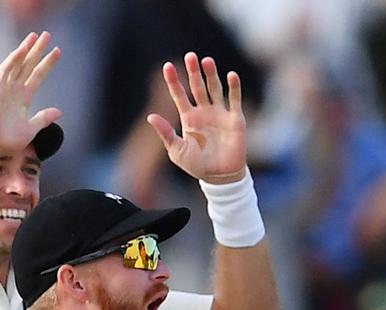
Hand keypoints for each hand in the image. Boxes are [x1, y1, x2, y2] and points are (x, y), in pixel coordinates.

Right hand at [0, 31, 62, 157]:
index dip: (47, 63)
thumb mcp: (31, 128)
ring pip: (17, 64)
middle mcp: (14, 90)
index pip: (37, 75)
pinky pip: (4, 71)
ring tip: (36, 36)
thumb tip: (59, 111)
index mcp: (23, 98)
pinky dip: (13, 60)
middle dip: (37, 50)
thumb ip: (43, 118)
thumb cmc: (8, 141)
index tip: (58, 51)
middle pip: (28, 65)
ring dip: (26, 49)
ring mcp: (4, 88)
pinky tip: (22, 50)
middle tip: (47, 34)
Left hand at [147, 53, 247, 183]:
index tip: (166, 67)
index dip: (173, 81)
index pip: (179, 95)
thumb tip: (150, 116)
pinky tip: (230, 75)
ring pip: (214, 89)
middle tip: (190, 56)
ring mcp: (220, 114)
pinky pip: (234, 100)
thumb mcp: (177, 150)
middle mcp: (204, 112)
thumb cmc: (197, 166)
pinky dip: (233, 87)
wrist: (220, 178)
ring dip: (211, 75)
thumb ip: (166, 133)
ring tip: (206, 61)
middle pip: (197, 87)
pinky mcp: (235, 119)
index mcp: (189, 118)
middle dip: (193, 72)